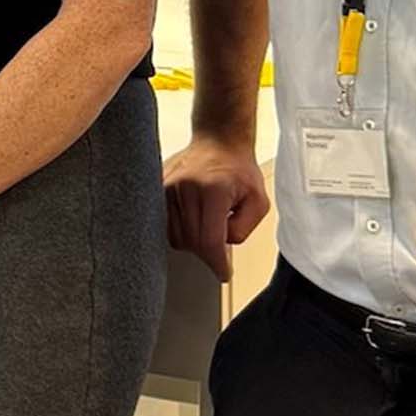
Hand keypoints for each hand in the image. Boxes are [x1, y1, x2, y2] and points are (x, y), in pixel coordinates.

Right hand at [163, 131, 271, 284]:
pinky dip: (180, 230)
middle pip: (192, 241)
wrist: (218, 141)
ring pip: (175, 236)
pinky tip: (193, 222)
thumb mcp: (258, 202)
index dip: (217, 263)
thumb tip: (221, 245)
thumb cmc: (240, 171)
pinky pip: (165, 224)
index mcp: (212, 190)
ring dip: (192, 242)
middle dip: (208, 253)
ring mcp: (167, 186)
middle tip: (220, 250)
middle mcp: (185, 187)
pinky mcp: (158, 187)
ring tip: (207, 227)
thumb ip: (243, 229)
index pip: (210, 240)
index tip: (223, 274)